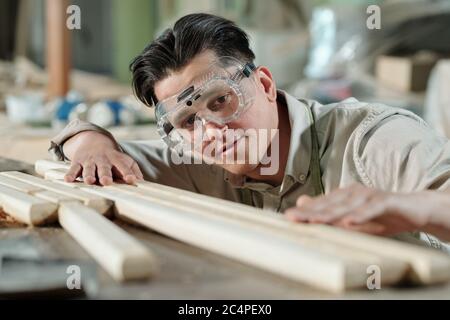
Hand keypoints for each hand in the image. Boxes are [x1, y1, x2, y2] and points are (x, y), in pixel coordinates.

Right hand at [63, 131, 143, 185]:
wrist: (94, 141)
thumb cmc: (113, 157)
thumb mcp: (125, 160)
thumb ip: (134, 171)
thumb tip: (143, 183)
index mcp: (116, 160)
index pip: (123, 166)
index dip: (127, 173)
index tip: (131, 180)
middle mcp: (103, 160)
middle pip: (104, 168)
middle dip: (105, 174)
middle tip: (107, 182)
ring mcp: (90, 161)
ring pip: (89, 169)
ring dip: (89, 175)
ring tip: (89, 181)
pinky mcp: (78, 162)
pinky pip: (73, 169)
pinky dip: (70, 174)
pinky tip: (68, 180)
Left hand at [285, 184, 432, 235]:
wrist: (414, 210)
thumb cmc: (380, 216)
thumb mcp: (352, 219)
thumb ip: (329, 213)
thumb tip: (302, 203)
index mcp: (344, 196)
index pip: (322, 205)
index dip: (305, 211)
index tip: (288, 217)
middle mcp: (353, 192)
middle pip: (329, 205)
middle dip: (310, 212)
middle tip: (293, 218)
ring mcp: (369, 195)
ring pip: (347, 206)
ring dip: (331, 215)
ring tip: (315, 221)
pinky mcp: (386, 200)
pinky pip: (372, 208)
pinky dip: (361, 215)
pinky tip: (349, 222)